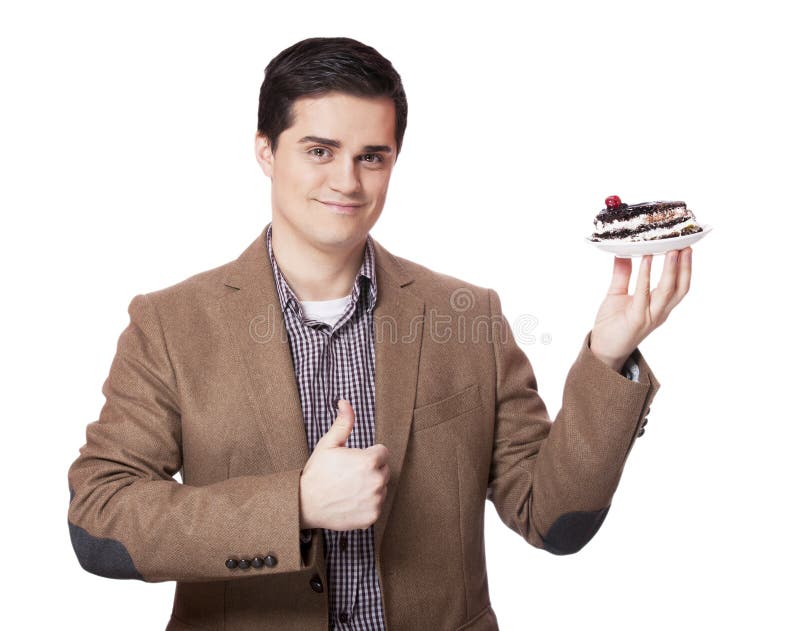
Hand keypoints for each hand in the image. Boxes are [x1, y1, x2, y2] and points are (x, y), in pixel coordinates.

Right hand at [299, 399, 389, 530]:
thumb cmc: (317, 472)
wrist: (304, 504)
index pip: (382, 452)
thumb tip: (345, 402)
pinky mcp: (372, 517)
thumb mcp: (328, 443)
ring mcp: (375, 501)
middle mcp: (377, 481)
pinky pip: (377, 505)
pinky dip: (367, 504)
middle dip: (370, 470)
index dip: (367, 454)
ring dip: (370, 487)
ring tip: (348, 489)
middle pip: (384, 470)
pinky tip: (350, 502)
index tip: (353, 461)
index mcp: (369, 461)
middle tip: (349, 475)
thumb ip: (343, 422)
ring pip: (381, 488)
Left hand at [590, 247, 692, 371]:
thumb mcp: (617, 294)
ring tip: (672, 250)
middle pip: (680, 287)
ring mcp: (650, 316)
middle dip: (685, 266)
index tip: (686, 246)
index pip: (679, 285)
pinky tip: (646, 259)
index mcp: (659, 306)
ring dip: (671, 269)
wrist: (602, 350)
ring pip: (668, 290)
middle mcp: (660, 311)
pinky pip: (644, 293)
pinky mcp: (636, 318)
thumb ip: (622, 274)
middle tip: (685, 244)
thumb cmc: (612, 325)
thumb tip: (623, 252)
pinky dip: (646, 275)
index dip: (686, 267)